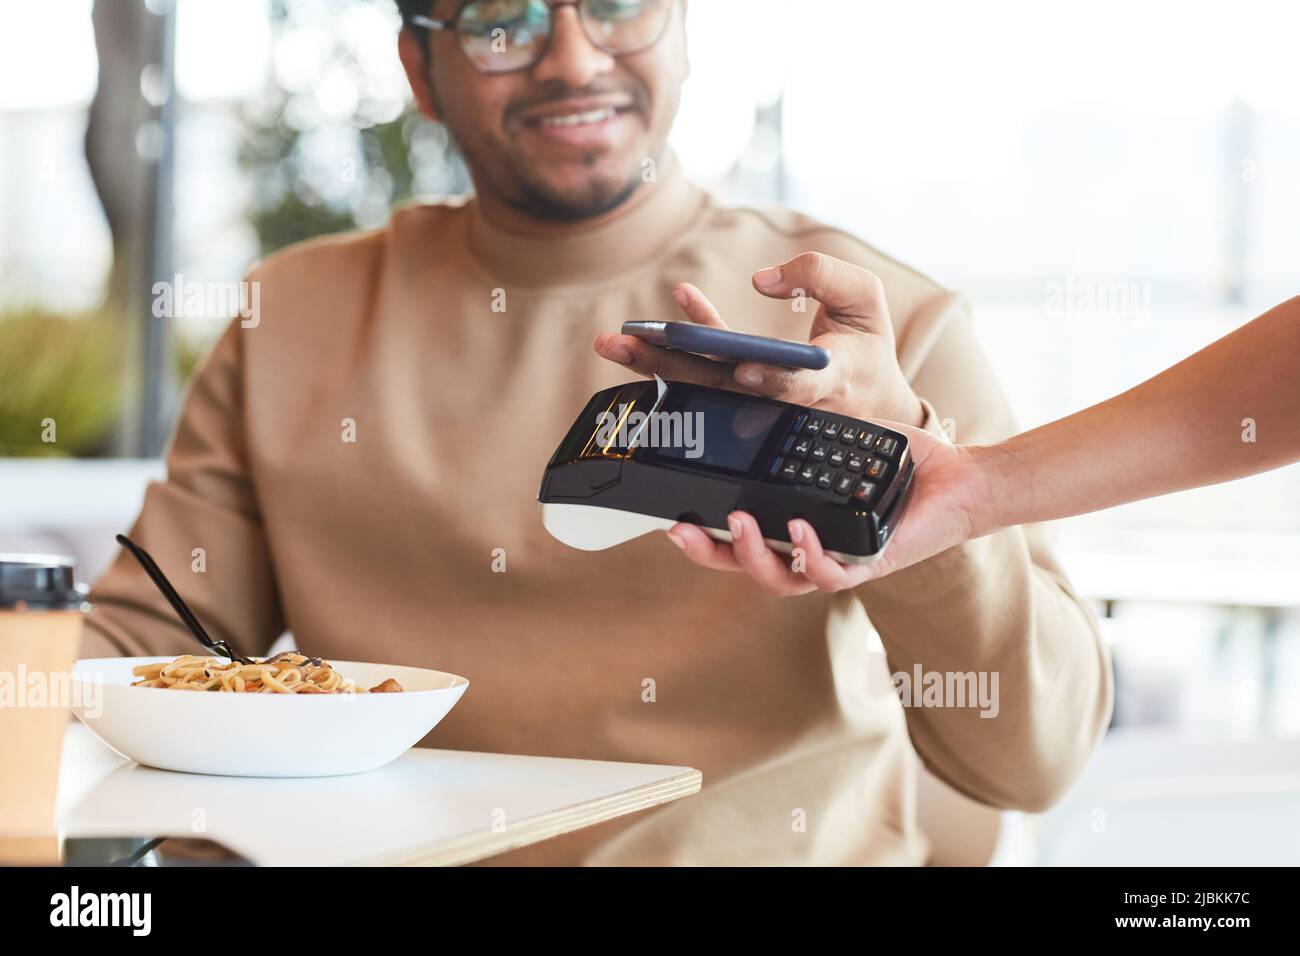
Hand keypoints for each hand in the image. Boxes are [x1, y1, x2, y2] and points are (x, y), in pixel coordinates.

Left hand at [593, 252, 924, 425]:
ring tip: (612, 341)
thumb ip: (820, 274)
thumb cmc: (868, 344)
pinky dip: (689, 336)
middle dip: (668, 365)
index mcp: (827, 383)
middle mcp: (784, 400)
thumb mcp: (865, 298)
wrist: (869, 399)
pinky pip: (708, 367)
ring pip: (701, 386)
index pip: (795, 387)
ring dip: (653, 363)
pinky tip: (675, 303)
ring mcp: (758, 400)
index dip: (770, 380)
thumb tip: (762, 279)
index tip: (744, 369)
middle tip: (623, 344)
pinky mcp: (743, 390)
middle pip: (721, 387)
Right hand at [663, 423, 993, 594]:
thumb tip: (749, 406)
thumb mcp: (832, 439)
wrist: (954, 477)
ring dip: (754, 556)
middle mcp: (811, 549)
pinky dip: (810, 555)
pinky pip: (831, 575)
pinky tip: (799, 530)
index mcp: (795, 524)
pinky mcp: (869, 565)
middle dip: (710, 554)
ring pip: (782, 579)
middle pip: (747, 567)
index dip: (704, 538)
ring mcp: (838, 561)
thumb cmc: (894, 462)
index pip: (739, 541)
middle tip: (682, 532)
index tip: (674, 518)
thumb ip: (794, 433)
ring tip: (739, 524)